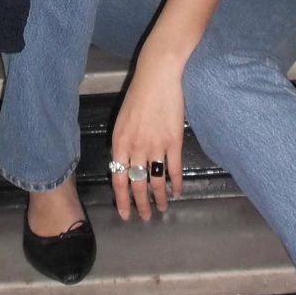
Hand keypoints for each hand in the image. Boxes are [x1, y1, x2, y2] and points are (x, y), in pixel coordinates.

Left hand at [109, 52, 185, 219]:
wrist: (158, 77)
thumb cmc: (139, 94)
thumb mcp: (123, 120)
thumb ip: (123, 142)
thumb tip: (126, 163)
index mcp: (119, 143)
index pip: (118, 179)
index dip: (122, 199)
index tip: (125, 213)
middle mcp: (135, 148)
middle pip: (136, 184)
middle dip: (140, 205)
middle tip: (144, 217)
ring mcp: (155, 146)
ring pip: (156, 181)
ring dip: (159, 198)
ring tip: (162, 209)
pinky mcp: (174, 141)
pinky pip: (174, 169)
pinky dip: (176, 183)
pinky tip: (177, 192)